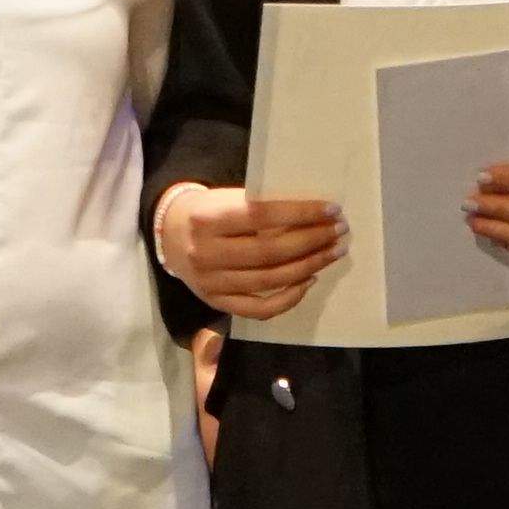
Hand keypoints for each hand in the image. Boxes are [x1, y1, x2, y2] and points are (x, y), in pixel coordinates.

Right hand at [154, 185, 345, 319]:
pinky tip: (309, 281)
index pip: (261, 215)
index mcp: (207, 218)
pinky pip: (260, 309)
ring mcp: (211, 283)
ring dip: (309, 266)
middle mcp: (206, 253)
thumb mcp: (225, 199)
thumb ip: (258, 207)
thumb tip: (313, 214)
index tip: (332, 209)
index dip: (300, 213)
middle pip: (270, 251)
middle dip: (312, 241)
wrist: (169, 235)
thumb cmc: (207, 211)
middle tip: (339, 232)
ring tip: (333, 252)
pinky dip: (289, 298)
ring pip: (270, 280)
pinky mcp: (217, 303)